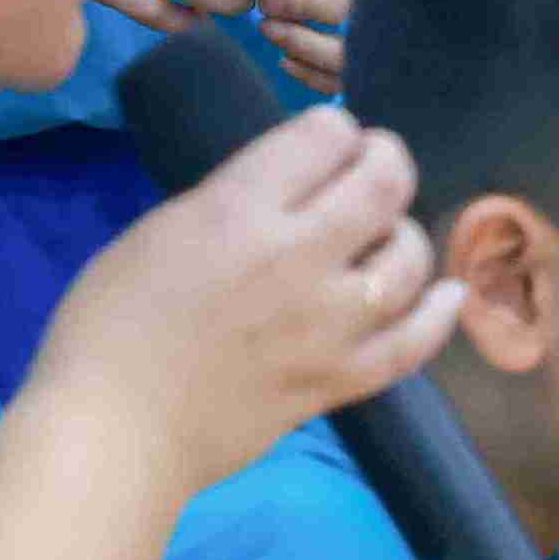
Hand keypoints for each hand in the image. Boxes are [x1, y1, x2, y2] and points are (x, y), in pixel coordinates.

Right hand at [34, 106, 461, 488]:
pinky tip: (449, 294)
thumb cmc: (108, 326)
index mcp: (240, 208)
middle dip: (386, 162)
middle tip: (375, 167)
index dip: (335, 130)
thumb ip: (232, 204)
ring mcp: (329, 322)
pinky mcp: (341, 379)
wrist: (115, 429)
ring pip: (409, 259)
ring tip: (388, 235)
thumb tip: (286, 192)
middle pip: (384, 184)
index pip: (325, 136)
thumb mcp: (162, 231)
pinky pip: (414, 343)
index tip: (329, 141)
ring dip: (406, 237)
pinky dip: (438, 314)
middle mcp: (298, 256)